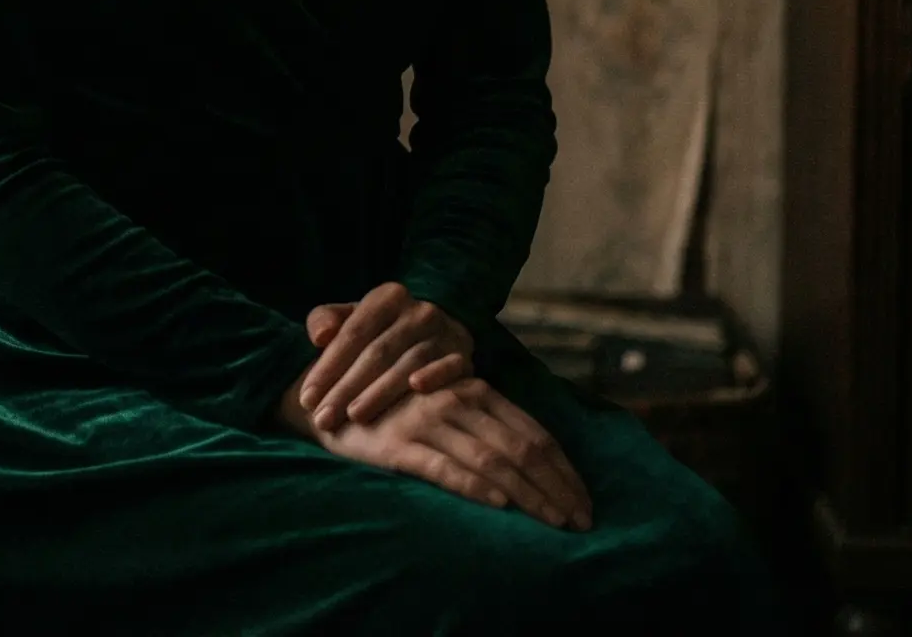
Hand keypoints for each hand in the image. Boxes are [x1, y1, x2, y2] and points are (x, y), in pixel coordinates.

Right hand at [278, 374, 593, 530]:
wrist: (327, 397)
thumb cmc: (395, 402)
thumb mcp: (445, 399)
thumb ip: (485, 417)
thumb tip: (534, 454)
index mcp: (474, 389)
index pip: (534, 433)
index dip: (565, 469)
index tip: (584, 499)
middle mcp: (455, 402)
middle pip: (522, 450)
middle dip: (558, 488)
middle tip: (582, 520)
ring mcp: (427, 423)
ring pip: (492, 462)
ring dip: (531, 495)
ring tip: (555, 521)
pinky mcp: (399, 445)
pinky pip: (443, 468)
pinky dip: (474, 486)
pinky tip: (499, 504)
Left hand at [299, 281, 474, 430]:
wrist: (432, 337)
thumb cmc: (379, 332)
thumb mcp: (350, 319)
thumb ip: (324, 320)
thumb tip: (320, 336)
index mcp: (386, 297)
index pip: (351, 334)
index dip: (327, 367)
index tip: (307, 398)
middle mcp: (418, 310)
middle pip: (376, 353)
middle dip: (346, 387)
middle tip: (324, 417)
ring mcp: (445, 331)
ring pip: (407, 364)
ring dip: (379, 392)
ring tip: (354, 416)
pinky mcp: (464, 353)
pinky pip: (451, 366)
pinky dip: (435, 375)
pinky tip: (416, 389)